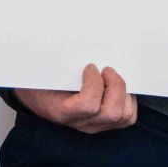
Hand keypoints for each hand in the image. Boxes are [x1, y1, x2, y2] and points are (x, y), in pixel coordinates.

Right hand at [13, 64, 137, 133]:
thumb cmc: (42, 82)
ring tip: (113, 78)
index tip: (90, 66)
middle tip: (107, 69)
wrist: (38, 97)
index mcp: (63, 112)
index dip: (94, 83)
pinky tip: (118, 87)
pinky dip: (129, 100)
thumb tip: (72, 41)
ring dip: (124, 93)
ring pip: (124, 116)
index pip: (87, 106)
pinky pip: (128, 117)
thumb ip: (59, 64)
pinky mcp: (106, 123)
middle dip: (115, 86)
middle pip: (111, 113)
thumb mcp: (45, 73)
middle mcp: (82, 123)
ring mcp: (96, 125)